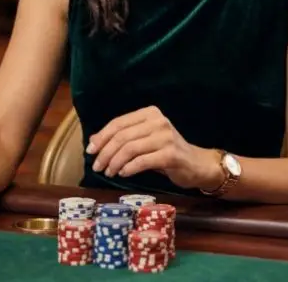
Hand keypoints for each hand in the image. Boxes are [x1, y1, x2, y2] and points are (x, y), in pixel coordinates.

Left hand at [87, 106, 220, 190]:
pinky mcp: (171, 154)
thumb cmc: (166, 152)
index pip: (118, 123)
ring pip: (130, 149)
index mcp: (149, 113)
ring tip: (108, 172)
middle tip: (97, 166)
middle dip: (105, 152)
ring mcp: (165, 136)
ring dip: (115, 162)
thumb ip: (122, 138)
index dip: (102, 137)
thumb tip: (93, 141)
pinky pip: (142, 161)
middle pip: (122, 136)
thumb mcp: (143, 141)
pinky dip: (129, 168)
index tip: (90, 151)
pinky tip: (123, 174)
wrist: (196, 164)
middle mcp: (158, 121)